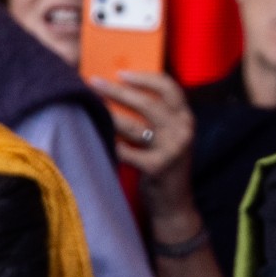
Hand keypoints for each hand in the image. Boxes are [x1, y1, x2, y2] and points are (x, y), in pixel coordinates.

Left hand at [97, 71, 198, 219]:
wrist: (174, 202)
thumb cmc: (165, 164)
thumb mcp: (170, 136)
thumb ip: (157, 117)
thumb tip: (121, 92)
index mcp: (186, 118)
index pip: (169, 87)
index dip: (145, 77)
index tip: (121, 73)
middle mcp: (183, 130)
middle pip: (148, 103)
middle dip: (117, 91)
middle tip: (94, 83)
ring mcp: (172, 149)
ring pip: (133, 126)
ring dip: (107, 115)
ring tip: (89, 108)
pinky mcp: (157, 167)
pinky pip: (125, 151)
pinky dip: (109, 144)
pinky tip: (95, 138)